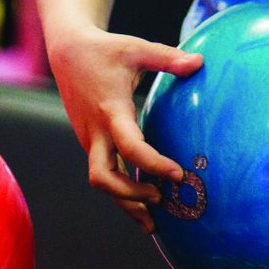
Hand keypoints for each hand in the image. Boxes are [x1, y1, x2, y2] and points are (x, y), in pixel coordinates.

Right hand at [46, 25, 203, 232]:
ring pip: (101, 181)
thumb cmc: (106, 50)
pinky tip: (141, 200)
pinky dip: (120, 189)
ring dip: (124, 201)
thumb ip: (168, 58)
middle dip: (130, 196)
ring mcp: (90, 139)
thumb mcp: (138, 49)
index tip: (177, 174)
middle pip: (104, 178)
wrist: (67, 53)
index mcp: (111, 111)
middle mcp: (96, 132)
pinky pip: (103, 171)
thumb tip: (200, 62)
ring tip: (153, 219)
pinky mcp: (90, 141)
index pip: (130, 148)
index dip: (153, 164)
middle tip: (162, 200)